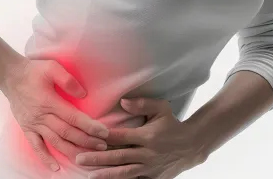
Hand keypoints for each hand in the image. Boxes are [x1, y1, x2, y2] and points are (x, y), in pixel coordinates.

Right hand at [2, 59, 109, 171]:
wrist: (10, 76)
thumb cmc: (33, 71)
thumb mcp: (51, 67)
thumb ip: (67, 80)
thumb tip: (83, 94)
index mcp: (50, 101)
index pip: (73, 117)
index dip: (90, 126)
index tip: (104, 132)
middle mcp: (42, 116)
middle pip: (67, 132)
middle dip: (86, 141)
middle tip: (103, 146)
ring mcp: (34, 124)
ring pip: (55, 142)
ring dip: (72, 151)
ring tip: (88, 157)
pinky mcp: (27, 128)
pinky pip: (36, 146)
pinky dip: (45, 158)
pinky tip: (55, 167)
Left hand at [75, 98, 206, 178]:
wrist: (193, 146)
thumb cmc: (172, 124)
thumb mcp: (162, 109)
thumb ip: (142, 103)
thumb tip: (123, 102)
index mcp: (148, 136)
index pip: (121, 136)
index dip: (104, 137)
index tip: (88, 136)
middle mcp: (148, 153)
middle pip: (119, 157)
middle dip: (98, 158)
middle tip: (79, 159)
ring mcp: (151, 168)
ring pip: (125, 173)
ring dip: (107, 175)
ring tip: (90, 176)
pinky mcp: (154, 178)